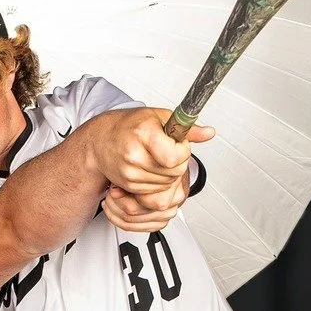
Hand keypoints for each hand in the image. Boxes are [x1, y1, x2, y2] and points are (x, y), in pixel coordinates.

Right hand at [89, 110, 212, 231]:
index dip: (183, 152)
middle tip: (169, 151)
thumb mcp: (160, 118)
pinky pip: (155, 192)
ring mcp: (129, 172)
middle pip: (173, 173)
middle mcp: (133, 154)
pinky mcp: (128, 185)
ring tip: (159, 159)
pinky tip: (152, 169)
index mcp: (143, 133)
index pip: (173, 157)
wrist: (102, 138)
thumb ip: (187, 128)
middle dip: (178, 163)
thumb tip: (209, 133)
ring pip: (166, 185)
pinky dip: (159, 182)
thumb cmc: (130, 126)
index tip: (179, 144)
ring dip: (169, 175)